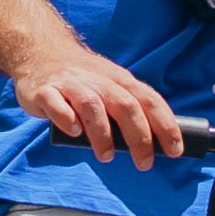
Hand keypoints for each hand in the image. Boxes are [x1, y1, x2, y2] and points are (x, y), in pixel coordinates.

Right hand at [11, 45, 184, 166]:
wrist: (40, 52)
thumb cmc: (82, 78)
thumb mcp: (111, 85)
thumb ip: (128, 108)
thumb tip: (152, 143)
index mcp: (119, 80)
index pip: (149, 100)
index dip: (165, 125)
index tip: (175, 150)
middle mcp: (98, 80)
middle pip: (125, 105)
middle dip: (139, 136)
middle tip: (144, 163)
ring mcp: (71, 84)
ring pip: (92, 106)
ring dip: (103, 133)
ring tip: (106, 157)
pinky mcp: (45, 91)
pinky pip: (56, 104)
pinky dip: (67, 119)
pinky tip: (74, 131)